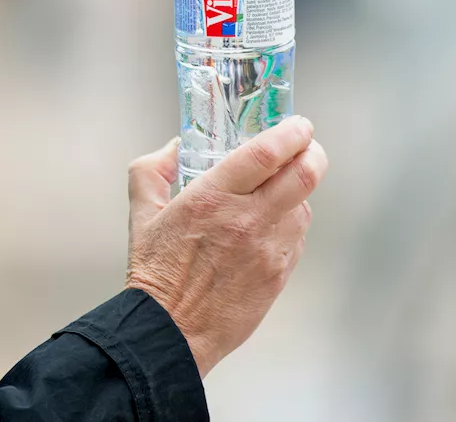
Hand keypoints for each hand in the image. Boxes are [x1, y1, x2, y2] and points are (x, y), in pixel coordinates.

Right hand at [124, 116, 326, 376]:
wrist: (171, 332)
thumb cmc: (156, 275)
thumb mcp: (142, 214)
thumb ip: (152, 170)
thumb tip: (174, 147)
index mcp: (213, 197)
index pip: (267, 152)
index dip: (291, 132)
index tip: (297, 124)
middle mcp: (247, 220)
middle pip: (305, 174)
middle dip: (313, 152)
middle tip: (306, 146)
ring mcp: (268, 249)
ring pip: (304, 205)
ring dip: (298, 191)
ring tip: (279, 190)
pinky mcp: (279, 274)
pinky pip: (297, 237)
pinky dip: (290, 223)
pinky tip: (269, 226)